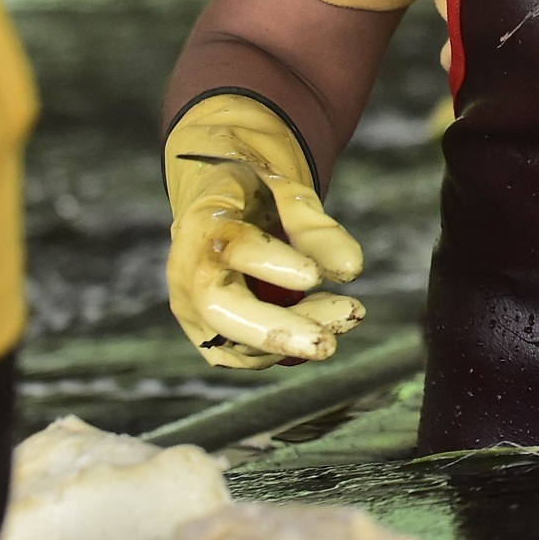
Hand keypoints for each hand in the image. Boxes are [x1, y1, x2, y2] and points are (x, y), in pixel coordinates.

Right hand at [164, 93, 366, 368]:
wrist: (219, 193)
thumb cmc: (257, 186)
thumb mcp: (288, 189)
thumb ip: (316, 227)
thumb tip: (352, 270)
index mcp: (203, 219)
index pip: (230, 245)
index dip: (270, 262)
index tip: (316, 277)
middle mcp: (186, 268)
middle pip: (219, 307)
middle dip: (274, 331)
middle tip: (328, 345)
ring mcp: (191, 305)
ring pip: (234, 339)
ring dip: (294, 338)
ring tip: (349, 314)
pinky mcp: (206, 331)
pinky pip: (241, 353)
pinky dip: (284, 350)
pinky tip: (323, 325)